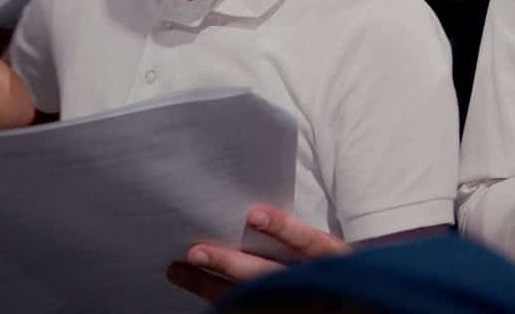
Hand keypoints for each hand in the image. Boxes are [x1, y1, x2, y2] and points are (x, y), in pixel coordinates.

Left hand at [167, 205, 349, 302]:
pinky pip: (243, 308)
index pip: (306, 240)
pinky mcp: (275, 309)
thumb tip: (247, 211)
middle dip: (228, 263)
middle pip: (266, 273)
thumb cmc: (324, 261)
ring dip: (207, 284)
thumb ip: (294, 234)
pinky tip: (196, 285)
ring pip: (247, 295)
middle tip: (196, 251)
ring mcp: (291, 296)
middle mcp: (308, 278)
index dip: (282, 228)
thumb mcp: (322, 245)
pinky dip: (217, 297)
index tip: (253, 215)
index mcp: (327, 255)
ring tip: (179, 270)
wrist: (335, 291)